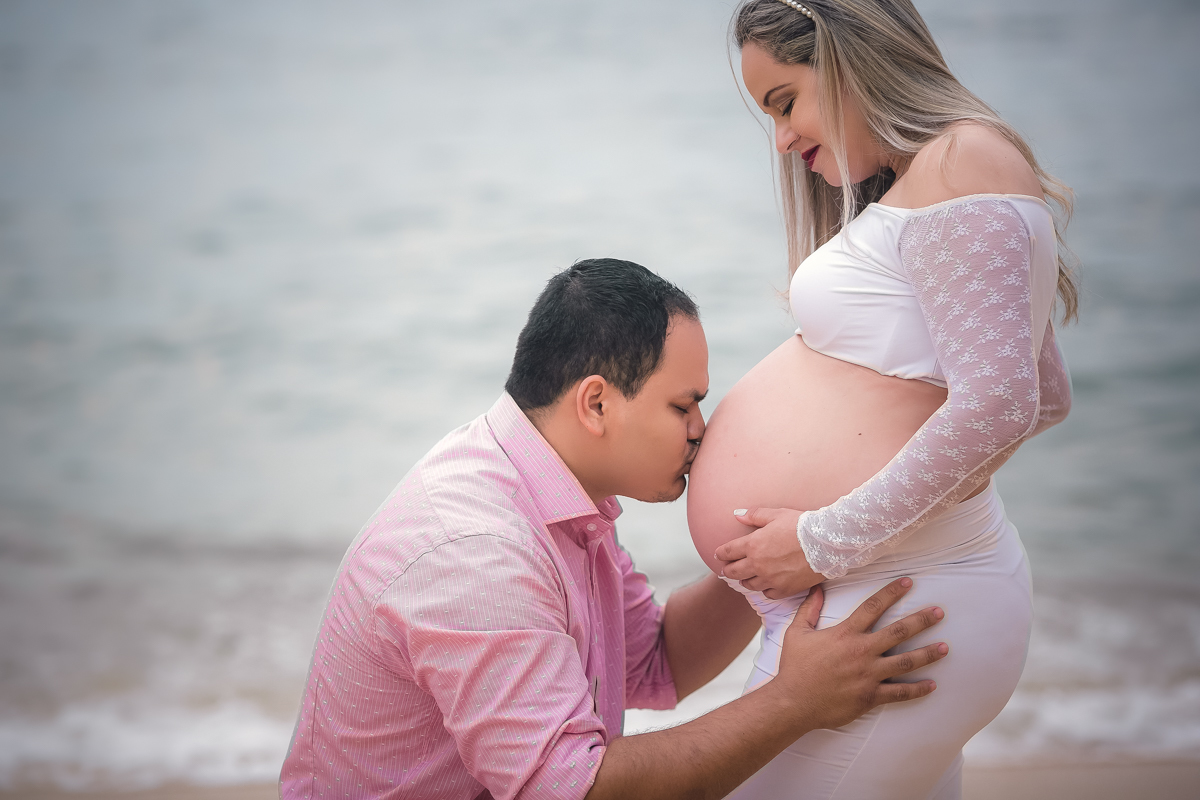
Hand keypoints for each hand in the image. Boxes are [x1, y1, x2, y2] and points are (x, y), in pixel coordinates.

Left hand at [715, 507, 822, 598]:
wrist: (825, 543)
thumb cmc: (801, 525)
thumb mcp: (776, 514)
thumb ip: (754, 515)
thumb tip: (737, 515)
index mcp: (753, 545)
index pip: (728, 551)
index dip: (721, 553)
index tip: (719, 555)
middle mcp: (758, 564)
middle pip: (734, 572)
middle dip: (728, 569)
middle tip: (727, 569)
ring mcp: (770, 579)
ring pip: (749, 585)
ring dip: (745, 580)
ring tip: (746, 577)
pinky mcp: (784, 589)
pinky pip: (768, 594)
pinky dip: (765, 590)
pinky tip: (766, 584)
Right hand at [769, 578, 946, 730]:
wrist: (793, 703)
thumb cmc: (794, 667)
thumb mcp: (796, 633)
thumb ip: (808, 609)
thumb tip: (816, 588)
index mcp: (845, 634)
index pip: (873, 607)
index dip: (891, 593)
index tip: (908, 582)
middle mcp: (861, 652)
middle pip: (898, 632)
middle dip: (921, 621)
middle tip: (939, 613)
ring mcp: (868, 675)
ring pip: (905, 662)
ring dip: (927, 654)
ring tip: (945, 647)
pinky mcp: (870, 697)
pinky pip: (900, 693)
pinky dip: (917, 689)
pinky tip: (932, 684)